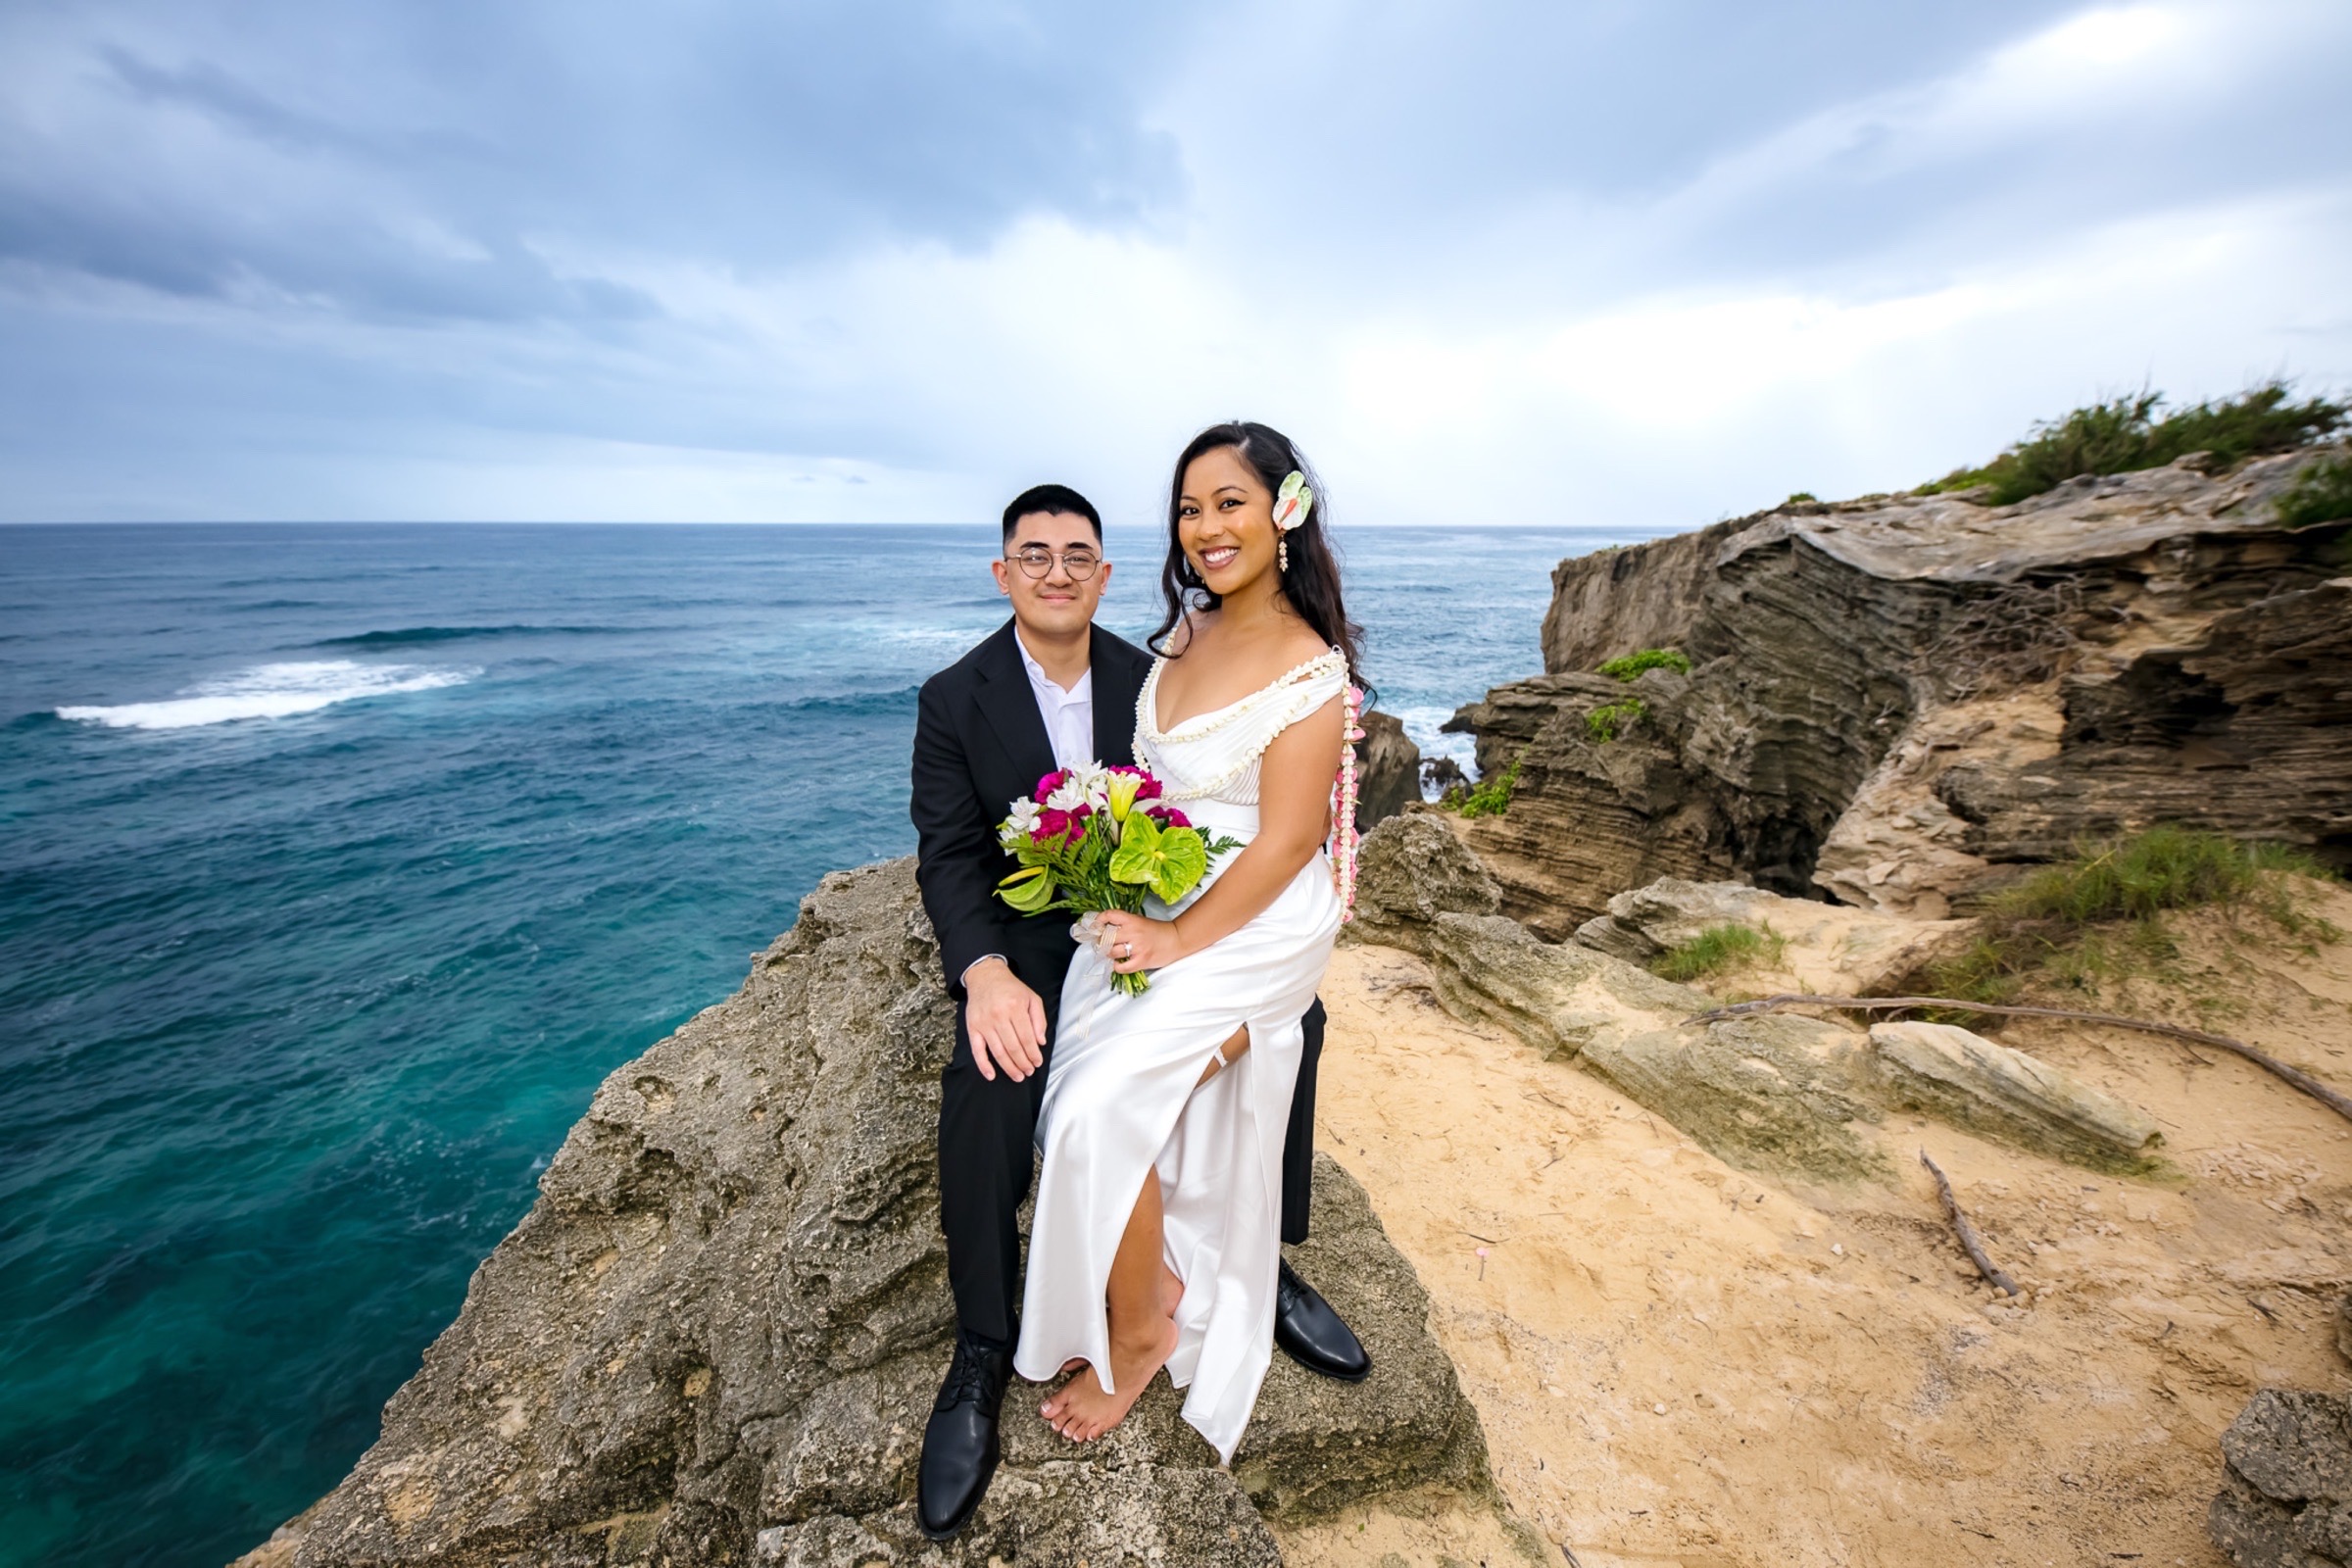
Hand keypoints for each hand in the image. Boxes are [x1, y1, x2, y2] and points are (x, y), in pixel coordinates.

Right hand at [963, 958, 1046, 1081]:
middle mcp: (999, 1016)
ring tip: (1018, 1075)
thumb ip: (1039, 1019)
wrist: (985, 977)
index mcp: (1015, 1007)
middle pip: (1013, 1047)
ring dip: (1009, 1067)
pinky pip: (977, 1050)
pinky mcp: (973, 1028)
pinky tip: (991, 1075)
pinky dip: (983, 1065)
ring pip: (998, 1052)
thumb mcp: (1031, 997)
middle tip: (1029, 1071)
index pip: (1027, 1038)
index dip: (1033, 1054)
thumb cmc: (1010, 989)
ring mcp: (984, 1023)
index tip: (1037, 1062)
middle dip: (1023, 1063)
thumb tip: (1041, 1042)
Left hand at [1092, 910, 1186, 975]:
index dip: (1099, 920)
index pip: (1110, 915)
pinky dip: (1117, 966)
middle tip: (1102, 942)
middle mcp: (1133, 932)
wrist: (1176, 940)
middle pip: (1107, 937)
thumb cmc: (1156, 930)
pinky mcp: (1142, 961)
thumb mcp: (1139, 921)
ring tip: (1111, 952)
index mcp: (1132, 920)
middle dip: (1101, 941)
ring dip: (1108, 953)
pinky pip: (1122, 967)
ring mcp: (1137, 948)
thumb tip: (1103, 929)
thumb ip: (1123, 923)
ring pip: (1112, 952)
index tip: (1096, 926)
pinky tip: (1119, 963)